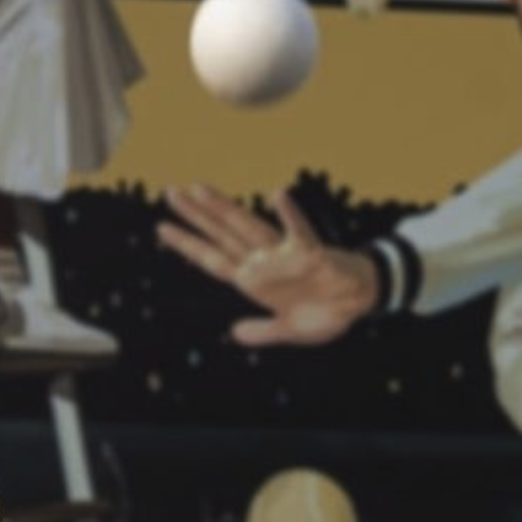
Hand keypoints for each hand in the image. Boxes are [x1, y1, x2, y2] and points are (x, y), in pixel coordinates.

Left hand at [158, 185, 379, 346]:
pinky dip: (290, 215)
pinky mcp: (311, 254)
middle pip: (222, 234)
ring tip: (199, 189)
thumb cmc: (324, 311)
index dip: (187, 245)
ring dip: (223, 209)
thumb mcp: (288, 329)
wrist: (359, 302)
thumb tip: (235, 332)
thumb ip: (262, 331)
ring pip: (247, 227)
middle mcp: (263, 262)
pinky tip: (278, 195)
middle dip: (196, 216)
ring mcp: (284, 255)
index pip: (212, 259)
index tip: (162, 228)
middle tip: (170, 193)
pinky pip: (299, 232)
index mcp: (253, 280)